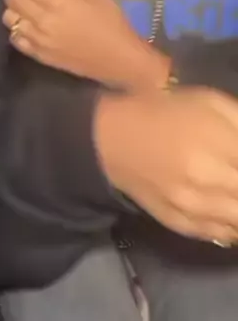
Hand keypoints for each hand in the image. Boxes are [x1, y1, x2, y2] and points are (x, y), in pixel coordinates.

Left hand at [2, 0, 169, 89]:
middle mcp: (41, 20)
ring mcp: (37, 40)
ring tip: (27, 4)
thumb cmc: (111, 20)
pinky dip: (16, 27)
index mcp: (56, 1)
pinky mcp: (39, 56)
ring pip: (9, 18)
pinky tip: (28, 24)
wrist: (119, 59)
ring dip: (14, 7)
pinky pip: (14, 38)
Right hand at [95, 87, 237, 245]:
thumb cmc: (164, 111)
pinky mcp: (181, 225)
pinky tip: (230, 208)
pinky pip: (222, 236)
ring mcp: (194, 209)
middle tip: (236, 172)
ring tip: (231, 188)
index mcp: (217, 144)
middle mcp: (208, 181)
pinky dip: (233, 226)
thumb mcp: (209, 101)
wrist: (111, 139)